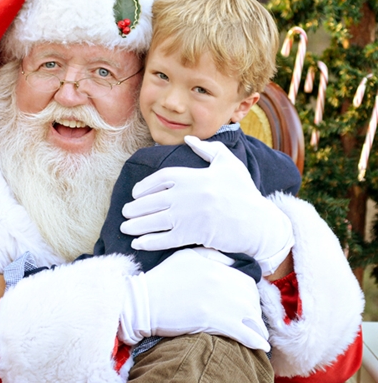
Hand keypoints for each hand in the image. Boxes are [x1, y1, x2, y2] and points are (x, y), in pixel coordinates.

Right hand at [118, 248, 269, 350]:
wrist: (144, 302)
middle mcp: (221, 282)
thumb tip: (231, 259)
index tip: (248, 301)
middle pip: (251, 298)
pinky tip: (261, 347)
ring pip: (250, 315)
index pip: (246, 280)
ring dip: (258, 327)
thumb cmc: (162, 278)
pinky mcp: (213, 321)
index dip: (250, 293)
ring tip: (259, 335)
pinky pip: (243, 332)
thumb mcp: (186, 256)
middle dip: (255, 310)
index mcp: (215, 267)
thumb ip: (210, 255)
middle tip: (253, 320)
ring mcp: (218, 301)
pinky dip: (255, 340)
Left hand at [120, 137, 293, 275]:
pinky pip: (165, 239)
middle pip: (152, 200)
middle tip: (125, 211)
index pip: (161, 178)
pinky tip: (138, 243)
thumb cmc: (243, 192)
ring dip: (137, 225)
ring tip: (125, 227)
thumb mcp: (228, 164)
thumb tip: (189, 139)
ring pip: (154, 220)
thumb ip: (208, 149)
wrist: (257, 222)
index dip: (145, 185)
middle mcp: (186, 195)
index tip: (135, 192)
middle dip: (135, 207)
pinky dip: (150, 242)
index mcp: (193, 177)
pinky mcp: (192, 235)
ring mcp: (188, 216)